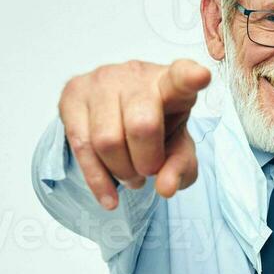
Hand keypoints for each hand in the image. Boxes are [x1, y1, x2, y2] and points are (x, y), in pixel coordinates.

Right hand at [57, 58, 211, 208]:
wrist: (113, 111)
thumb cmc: (154, 126)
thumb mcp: (176, 147)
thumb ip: (180, 167)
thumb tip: (165, 188)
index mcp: (170, 83)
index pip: (180, 77)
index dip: (190, 77)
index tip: (200, 77)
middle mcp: (135, 75)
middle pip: (141, 125)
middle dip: (147, 162)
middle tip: (148, 171)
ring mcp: (100, 82)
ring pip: (107, 141)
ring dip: (121, 171)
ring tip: (130, 175)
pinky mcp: (73, 96)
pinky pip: (80, 147)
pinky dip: (98, 181)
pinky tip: (109, 198)